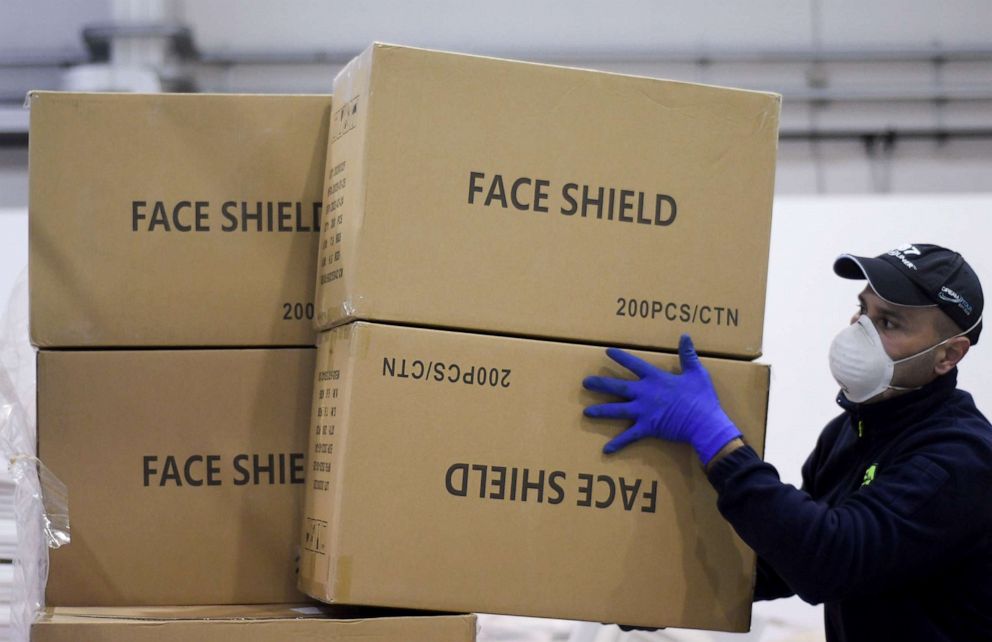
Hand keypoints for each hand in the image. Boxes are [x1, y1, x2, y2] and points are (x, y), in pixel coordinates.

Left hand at [582, 334, 740, 464]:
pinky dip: (618, 444)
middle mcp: (645, 393)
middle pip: (618, 387)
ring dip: (601, 411)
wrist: (704, 422)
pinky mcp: (647, 428)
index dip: (621, 357)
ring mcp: (644, 411)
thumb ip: (688, 354)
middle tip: (585, 383)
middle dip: (600, 385)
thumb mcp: (696, 372)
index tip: (607, 352)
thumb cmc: (701, 397)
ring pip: (617, 410)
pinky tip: (606, 449)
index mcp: (656, 379)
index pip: (634, 364)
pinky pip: (629, 437)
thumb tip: (685, 336)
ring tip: (586, 412)